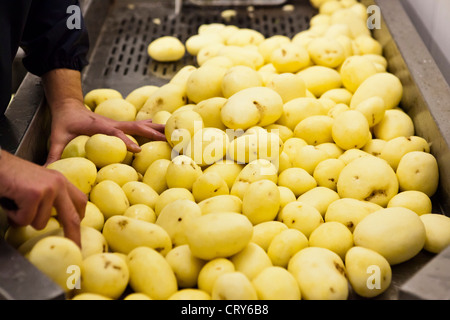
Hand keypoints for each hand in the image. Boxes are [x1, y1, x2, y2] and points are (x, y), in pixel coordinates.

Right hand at [0, 151, 85, 246]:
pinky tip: (10, 202)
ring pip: (40, 223)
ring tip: (16, 205)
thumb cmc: (11, 176)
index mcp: (61, 181)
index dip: (79, 220)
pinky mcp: (34, 194)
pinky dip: (14, 216)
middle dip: (73, 237)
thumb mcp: (36, 185)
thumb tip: (56, 222)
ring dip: (24, 219)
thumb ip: (48, 199)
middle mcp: (58, 184)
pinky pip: (25, 220)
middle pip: (71, 218)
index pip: (79, 203)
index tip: (78, 235)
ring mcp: (48, 189)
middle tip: (76, 250)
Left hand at [45, 99, 165, 164]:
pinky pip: (140, 126)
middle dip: (151, 134)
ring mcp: (118, 124)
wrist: (69, 106)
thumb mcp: (57, 137)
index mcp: (99, 127)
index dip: (126, 142)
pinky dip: (153, 127)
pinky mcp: (121, 125)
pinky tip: (165, 129)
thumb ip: (54, 154)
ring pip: (141, 125)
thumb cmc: (64, 122)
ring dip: (157, 129)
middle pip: (135, 128)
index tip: (138, 150)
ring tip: (173, 133)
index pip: (115, 134)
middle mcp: (112, 124)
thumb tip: (49, 171)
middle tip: (168, 139)